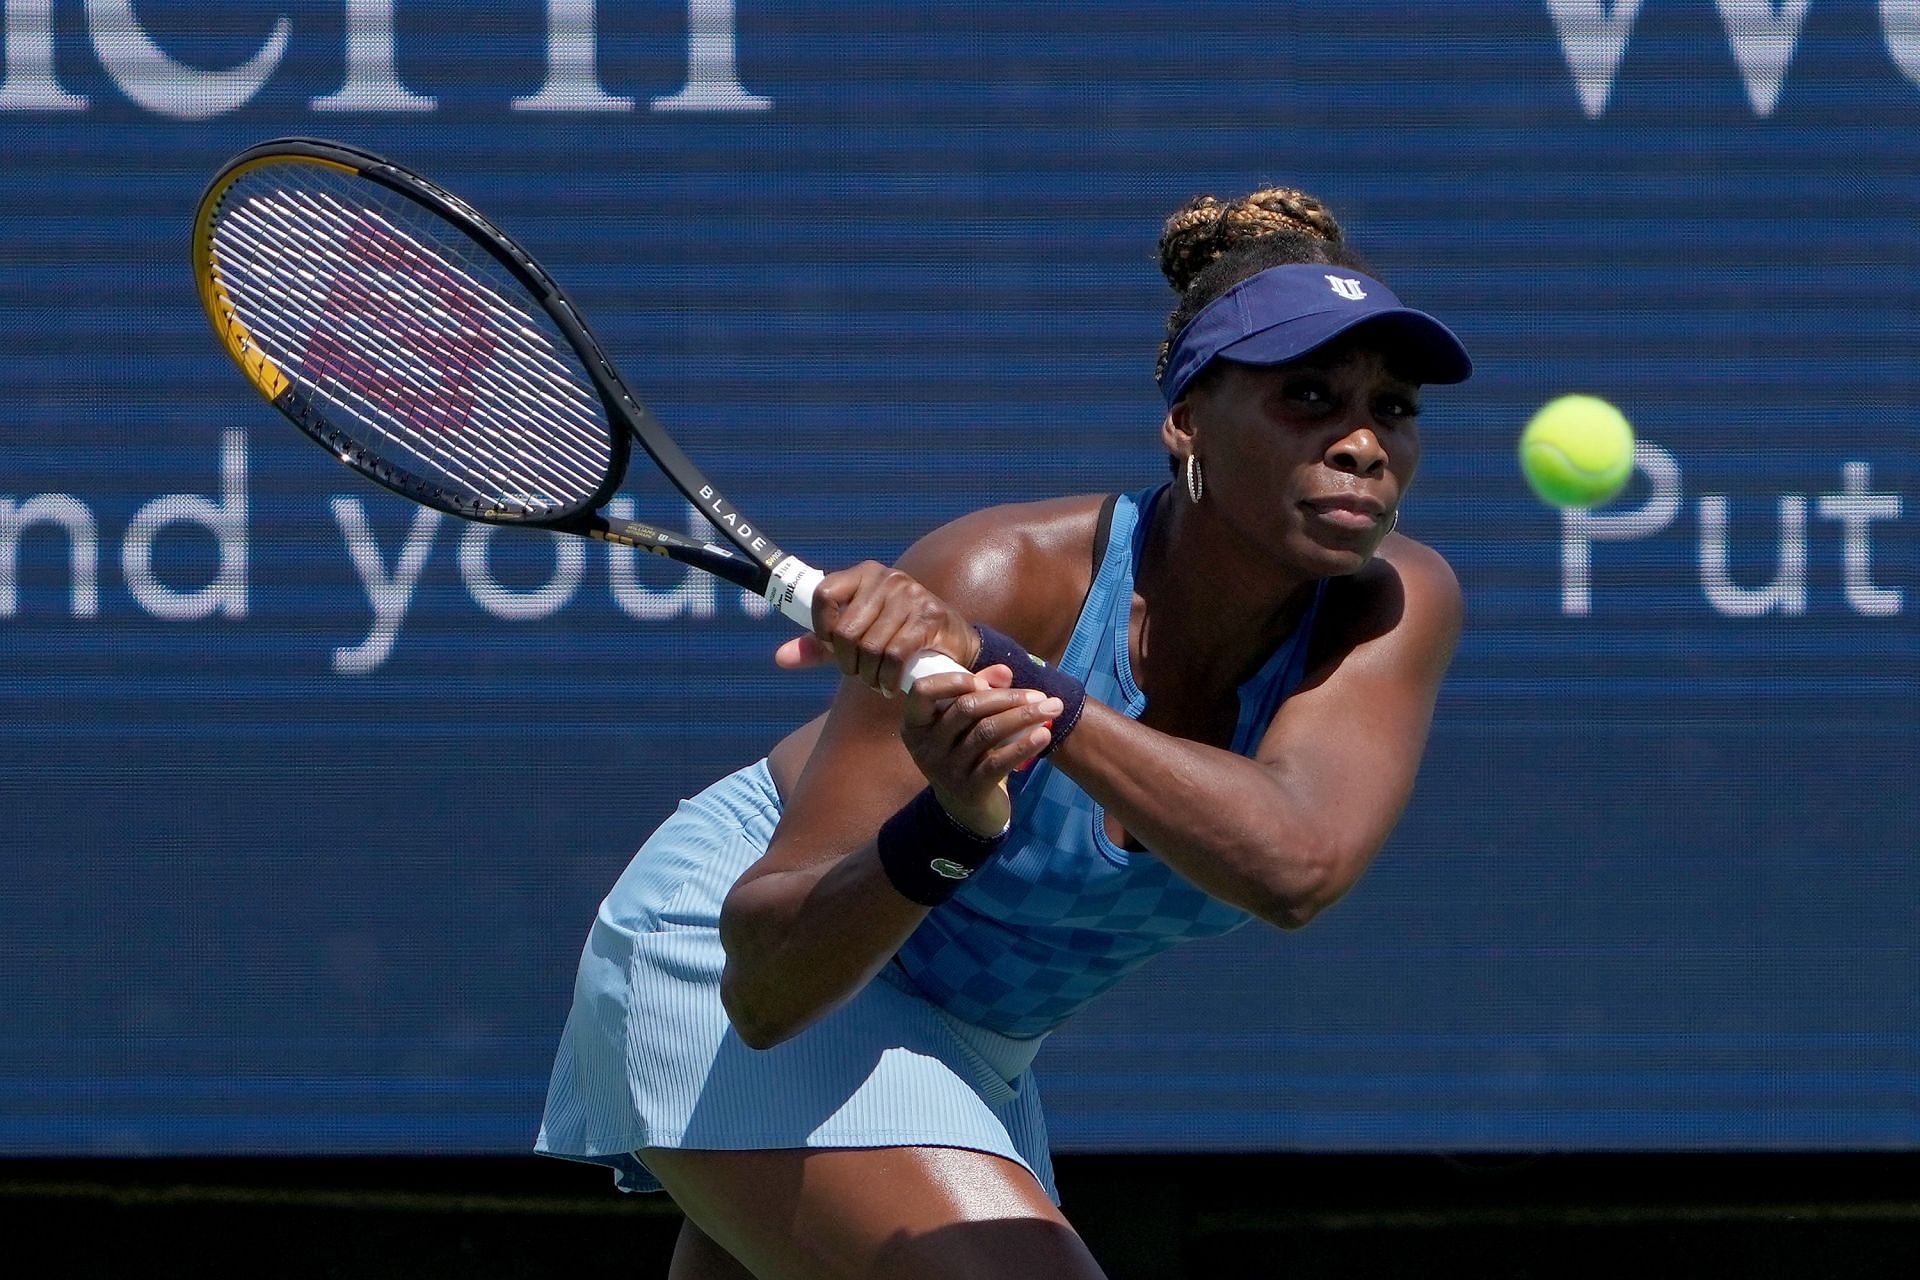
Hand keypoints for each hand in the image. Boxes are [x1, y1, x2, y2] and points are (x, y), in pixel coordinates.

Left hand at [773, 561, 980, 694]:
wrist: (952, 640)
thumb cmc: (896, 636)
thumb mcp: (855, 636)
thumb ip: (819, 646)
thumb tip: (780, 658)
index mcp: (864, 573)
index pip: (823, 594)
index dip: (821, 628)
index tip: (833, 647)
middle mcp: (887, 578)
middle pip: (846, 631)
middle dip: (848, 663)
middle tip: (860, 674)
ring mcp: (911, 596)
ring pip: (870, 648)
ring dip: (869, 676)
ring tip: (877, 682)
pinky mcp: (930, 619)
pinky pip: (894, 656)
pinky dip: (888, 679)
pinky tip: (891, 687)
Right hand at [898, 665, 1062, 835]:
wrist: (966, 810)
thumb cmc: (965, 754)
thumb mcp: (965, 724)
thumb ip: (980, 691)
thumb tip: (1004, 671)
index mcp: (916, 724)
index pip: (922, 691)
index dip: (954, 680)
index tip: (984, 680)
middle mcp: (926, 747)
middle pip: (965, 709)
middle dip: (1007, 697)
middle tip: (1040, 694)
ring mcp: (946, 770)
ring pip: (986, 732)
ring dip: (1023, 716)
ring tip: (1052, 708)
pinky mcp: (970, 789)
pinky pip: (998, 762)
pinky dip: (1024, 745)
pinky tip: (1044, 734)